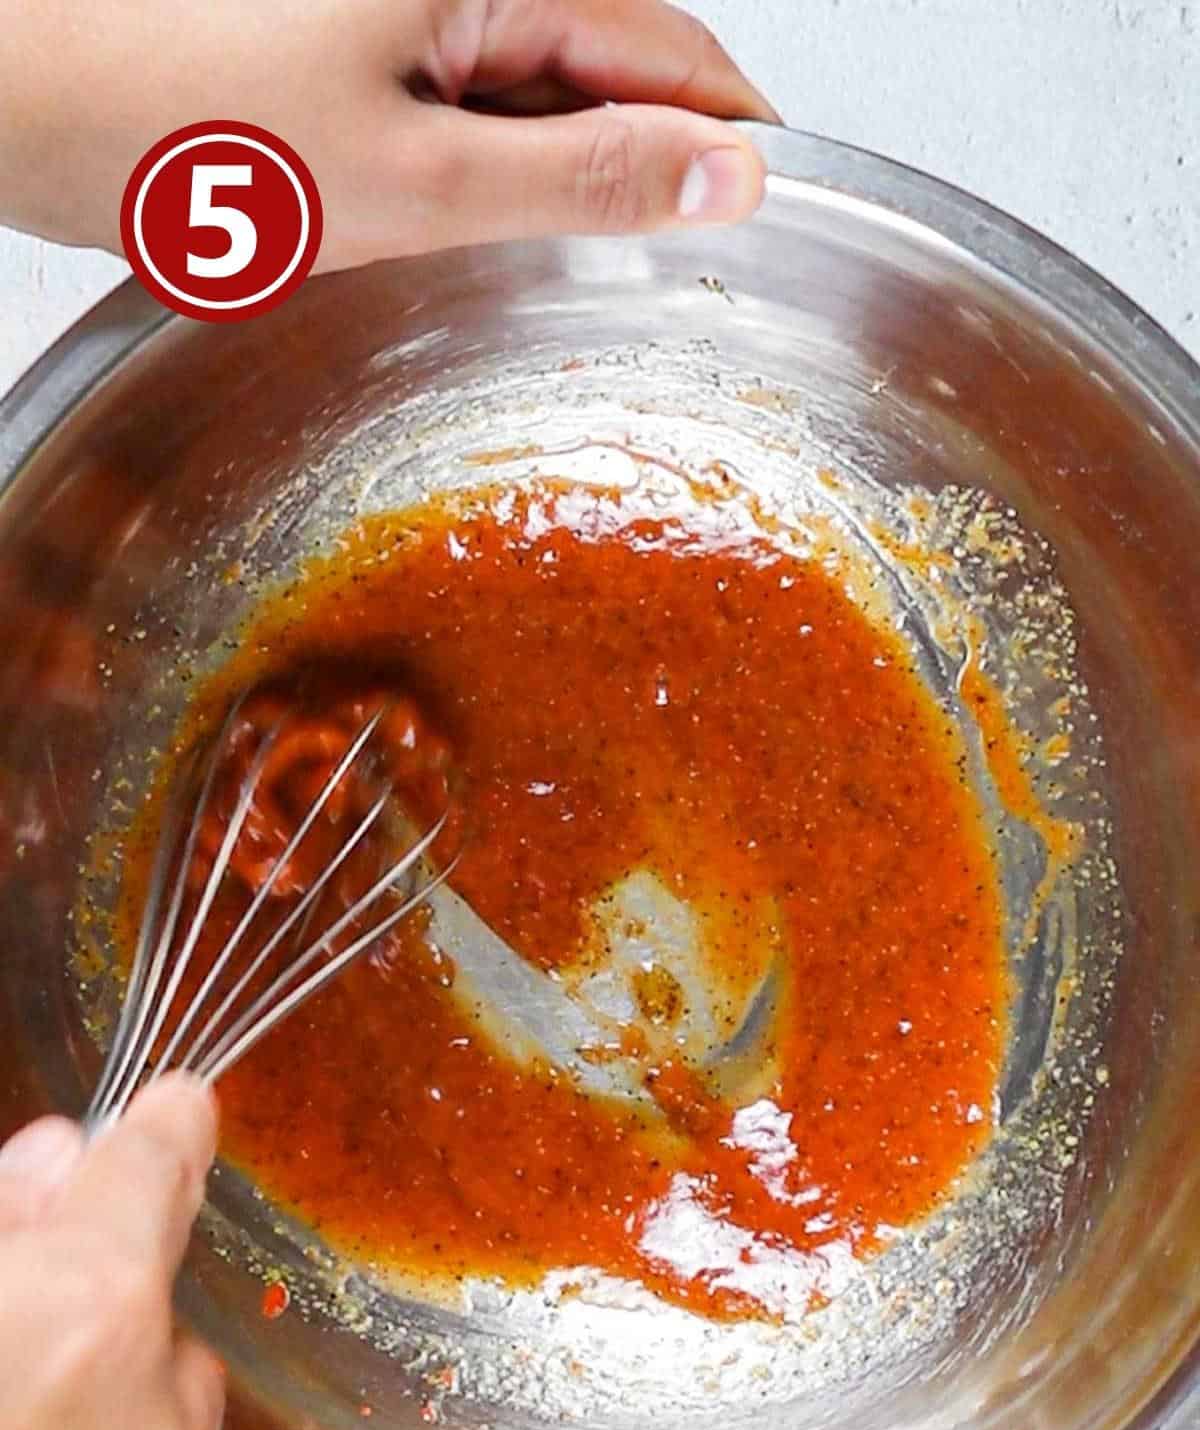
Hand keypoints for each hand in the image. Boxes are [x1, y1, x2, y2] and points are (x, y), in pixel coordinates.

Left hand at [0, 0, 775, 267]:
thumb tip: (728, 175)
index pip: (676, 54)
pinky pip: (467, 114)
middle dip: (644, 174)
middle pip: (613, 71)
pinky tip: (453, 235)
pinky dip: (482, 181)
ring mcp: (411, 16)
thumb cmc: (186, 131)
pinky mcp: (364, 52)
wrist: (28, 108)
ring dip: (558, 186)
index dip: (733, 146)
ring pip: (540, 99)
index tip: (780, 231)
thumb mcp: (416, 179)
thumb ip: (582, 176)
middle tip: (661, 285)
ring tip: (534, 269)